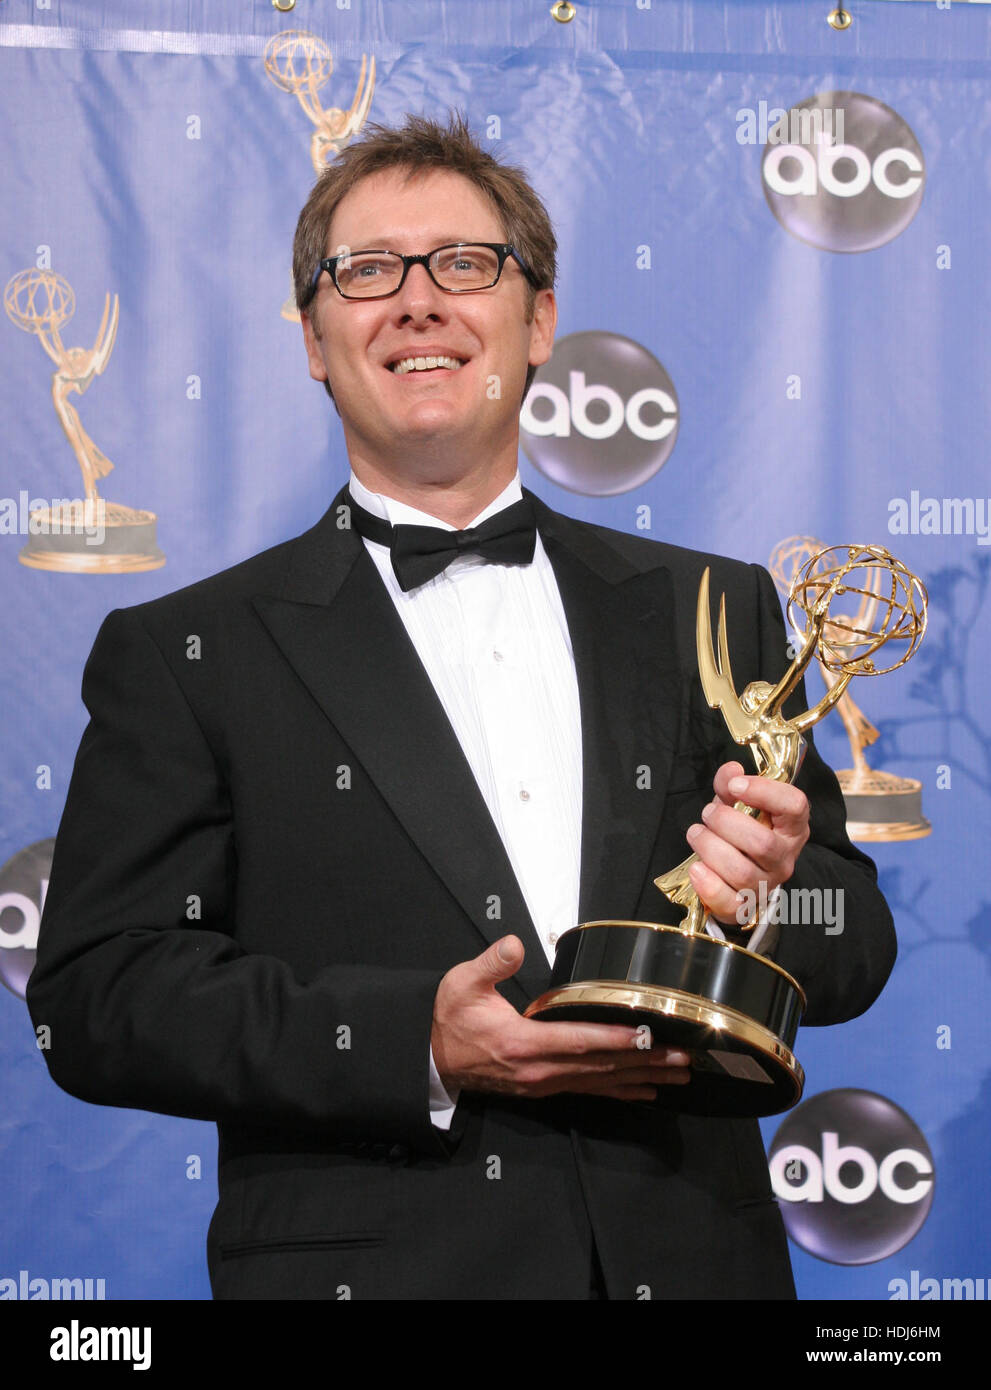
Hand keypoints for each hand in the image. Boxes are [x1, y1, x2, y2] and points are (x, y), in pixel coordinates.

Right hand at [431, 936, 690, 1100]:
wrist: (433, 1059)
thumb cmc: (450, 1019)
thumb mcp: (462, 983)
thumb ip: (490, 963)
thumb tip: (513, 944)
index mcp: (523, 1042)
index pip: (578, 1040)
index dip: (615, 1038)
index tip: (647, 1036)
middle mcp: (540, 1069)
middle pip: (602, 1066)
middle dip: (645, 1061)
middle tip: (684, 1057)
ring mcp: (545, 1083)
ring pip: (602, 1082)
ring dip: (642, 1078)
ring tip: (678, 1074)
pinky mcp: (546, 1087)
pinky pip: (590, 1091)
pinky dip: (621, 1091)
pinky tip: (646, 1092)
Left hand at [685, 761, 809, 926]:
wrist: (738, 874)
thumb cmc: (741, 832)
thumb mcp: (737, 803)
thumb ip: (731, 784)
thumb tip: (731, 771)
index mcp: (792, 826)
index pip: (795, 806)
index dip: (764, 791)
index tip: (736, 785)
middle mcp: (785, 858)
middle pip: (761, 842)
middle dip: (725, 822)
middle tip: (708, 814)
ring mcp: (766, 885)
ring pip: (740, 871)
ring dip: (709, 847)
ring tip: (697, 834)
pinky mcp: (745, 907)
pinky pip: (729, 902)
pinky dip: (708, 884)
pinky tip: (697, 867)